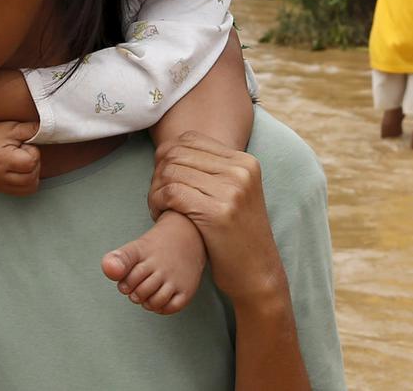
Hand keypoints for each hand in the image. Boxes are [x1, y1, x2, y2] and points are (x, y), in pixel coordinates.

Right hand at [0, 121, 40, 195]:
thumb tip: (52, 128)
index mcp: (0, 160)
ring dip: (32, 174)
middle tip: (22, 153)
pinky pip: (23, 192)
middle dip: (33, 164)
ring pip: (30, 188)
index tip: (23, 146)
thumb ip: (33, 129)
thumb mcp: (14, 127)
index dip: (32, 153)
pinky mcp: (0, 189)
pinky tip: (19, 170)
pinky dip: (27, 182)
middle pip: (31, 178)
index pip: (30, 163)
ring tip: (20, 161)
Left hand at [147, 131, 286, 305]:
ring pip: (171, 172)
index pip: (190, 139)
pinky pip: (171, 193)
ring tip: (157, 207)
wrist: (257, 273)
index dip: (167, 155)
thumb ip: (210, 170)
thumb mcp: (234, 194)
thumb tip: (168, 149)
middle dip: (157, 173)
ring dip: (154, 190)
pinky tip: (159, 215)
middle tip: (156, 195)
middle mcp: (240, 171)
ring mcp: (232, 191)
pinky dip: (157, 202)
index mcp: (245, 162)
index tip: (163, 178)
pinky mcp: (218, 212)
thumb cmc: (236, 235)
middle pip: (177, 153)